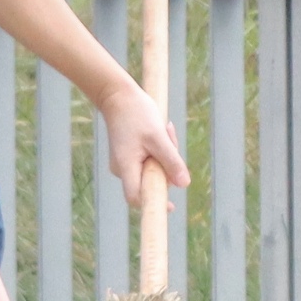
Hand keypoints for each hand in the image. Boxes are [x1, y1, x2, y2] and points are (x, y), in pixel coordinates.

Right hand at [92, 79, 186, 203]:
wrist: (117, 94)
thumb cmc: (136, 113)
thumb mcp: (158, 137)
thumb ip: (171, 161)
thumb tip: (184, 185)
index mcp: (126, 167)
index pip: (136, 198)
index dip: (153, 203)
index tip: (171, 206)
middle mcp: (122, 169)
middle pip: (150, 182)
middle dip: (166, 166)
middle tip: (170, 138)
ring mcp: (125, 162)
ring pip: (152, 169)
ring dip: (165, 154)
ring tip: (165, 129)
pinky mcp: (129, 154)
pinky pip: (149, 159)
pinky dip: (159, 149)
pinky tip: (160, 130)